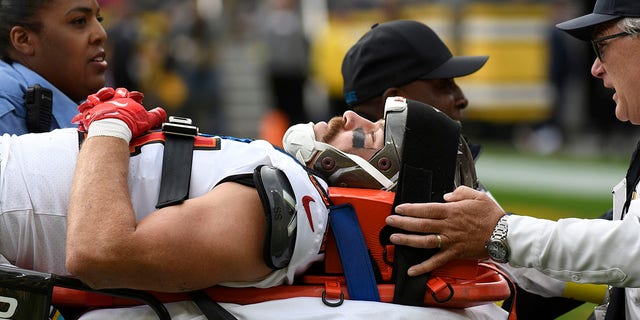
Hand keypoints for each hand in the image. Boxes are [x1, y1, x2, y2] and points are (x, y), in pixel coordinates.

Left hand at [73, 87, 165, 137]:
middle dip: (115, 94)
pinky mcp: (89, 112)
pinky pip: (85, 109)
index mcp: (126, 100)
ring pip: (97, 98)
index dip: (134, 97)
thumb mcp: (147, 119)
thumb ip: (156, 115)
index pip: (131, 95)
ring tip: (97, 100)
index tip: (138, 99)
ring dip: (98, 98)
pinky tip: (83, 112)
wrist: (112, 128)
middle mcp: (112, 100)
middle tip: (116, 96)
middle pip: (113, 93)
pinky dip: (84, 110)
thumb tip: (162, 112)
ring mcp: (99, 105)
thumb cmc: (130, 123)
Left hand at [385, 186, 504, 275]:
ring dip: (408, 240)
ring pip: (425, 241)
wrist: (505, 235)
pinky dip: (423, 266)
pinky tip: (412, 270)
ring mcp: (450, 241)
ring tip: (394, 238)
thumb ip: (460, 192)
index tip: (399, 208)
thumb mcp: (477, 196)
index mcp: (452, 211)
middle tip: (390, 221)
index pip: (426, 209)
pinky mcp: (455, 253)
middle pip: (421, 224)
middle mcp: (449, 226)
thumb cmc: (492, 216)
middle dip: (403, 222)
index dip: (411, 209)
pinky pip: (436, 261)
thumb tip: (446, 195)